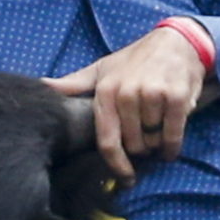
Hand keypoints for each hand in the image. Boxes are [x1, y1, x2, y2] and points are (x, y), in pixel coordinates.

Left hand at [43, 27, 216, 184]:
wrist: (176, 42)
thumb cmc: (136, 59)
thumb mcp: (103, 68)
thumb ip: (75, 83)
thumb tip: (43, 86)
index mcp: (106, 91)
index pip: (107, 140)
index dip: (116, 164)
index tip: (124, 178)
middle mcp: (127, 94)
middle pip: (133, 145)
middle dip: (140, 149)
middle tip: (145, 139)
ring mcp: (153, 95)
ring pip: (153, 141)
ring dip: (156, 143)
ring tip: (158, 129)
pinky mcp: (176, 98)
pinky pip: (172, 135)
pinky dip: (172, 146)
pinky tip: (170, 147)